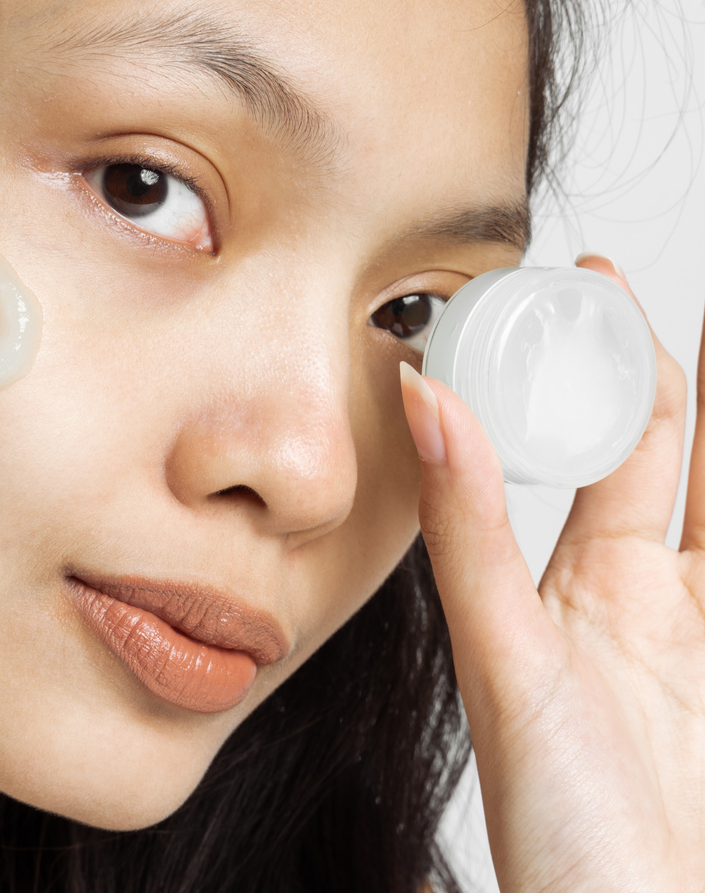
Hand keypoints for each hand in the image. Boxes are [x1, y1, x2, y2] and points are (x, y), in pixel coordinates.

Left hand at [399, 255, 704, 892]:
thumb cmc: (560, 822)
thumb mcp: (507, 659)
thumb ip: (469, 531)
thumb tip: (421, 397)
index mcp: (577, 584)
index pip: (600, 441)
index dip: (599, 358)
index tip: (591, 274)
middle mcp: (641, 598)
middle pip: (678, 454)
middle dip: (684, 373)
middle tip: (672, 290)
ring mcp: (699, 632)